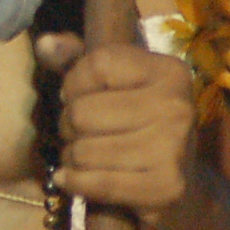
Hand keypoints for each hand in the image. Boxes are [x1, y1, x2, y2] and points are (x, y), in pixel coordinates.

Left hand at [35, 33, 196, 224]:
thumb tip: (45, 42)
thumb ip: (76, 57)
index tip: (76, 96)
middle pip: (83, 112)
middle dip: (68, 125)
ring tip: (81, 155)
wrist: (184, 177)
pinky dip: (76, 183)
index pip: (96, 66)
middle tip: (78, 132)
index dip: (73, 84)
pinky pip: (98, 184)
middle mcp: (175, 107)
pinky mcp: (166, 187)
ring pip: (84, 151)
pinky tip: (71, 178)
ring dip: (71, 156)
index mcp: (167, 71)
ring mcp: (173, 149)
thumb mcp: (115, 80)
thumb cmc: (139, 119)